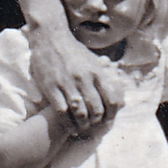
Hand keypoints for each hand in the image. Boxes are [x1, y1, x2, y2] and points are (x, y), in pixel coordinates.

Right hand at [27, 21, 125, 135]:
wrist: (50, 38)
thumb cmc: (74, 51)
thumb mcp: (94, 61)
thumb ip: (104, 77)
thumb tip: (117, 93)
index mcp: (97, 72)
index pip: (111, 100)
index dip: (112, 114)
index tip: (108, 120)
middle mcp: (84, 79)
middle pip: (96, 109)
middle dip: (97, 122)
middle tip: (94, 126)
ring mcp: (67, 84)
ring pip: (79, 113)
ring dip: (83, 125)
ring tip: (82, 128)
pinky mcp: (51, 88)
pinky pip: (62, 112)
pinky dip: (67, 123)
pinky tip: (70, 128)